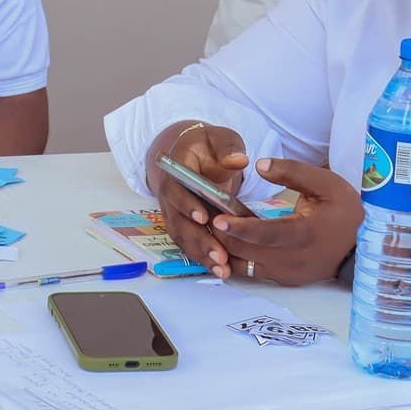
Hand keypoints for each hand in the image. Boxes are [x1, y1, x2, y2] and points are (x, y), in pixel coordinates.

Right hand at [144, 121, 249, 279]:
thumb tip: (239, 161)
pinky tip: (221, 271)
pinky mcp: (184, 225)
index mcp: (176, 169)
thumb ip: (228, 148)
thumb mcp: (220, 138)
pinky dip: (203, 258)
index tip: (203, 217)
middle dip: (198, 239)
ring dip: (201, 254)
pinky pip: (190, 244)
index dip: (187, 204)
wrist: (194, 156)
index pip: (177, 188)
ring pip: (184, 236)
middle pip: (179, 220)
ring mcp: (175, 212)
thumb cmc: (209, 147)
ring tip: (222, 270)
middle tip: (219, 255)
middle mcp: (170, 193)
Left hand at [208, 159, 363, 285]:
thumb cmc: (345, 210)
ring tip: (211, 229)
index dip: (239, 228)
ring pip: (248, 266)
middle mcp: (296, 259)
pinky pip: (255, 272)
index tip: (217, 218)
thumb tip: (259, 164)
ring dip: (227, 249)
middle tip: (204, 218)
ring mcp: (290, 274)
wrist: (365, 244)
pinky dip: (239, 258)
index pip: (266, 234)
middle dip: (224, 237)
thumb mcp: (326, 182)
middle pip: (249, 253)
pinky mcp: (287, 280)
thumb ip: (292, 172)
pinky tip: (228, 242)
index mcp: (306, 233)